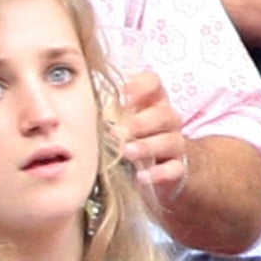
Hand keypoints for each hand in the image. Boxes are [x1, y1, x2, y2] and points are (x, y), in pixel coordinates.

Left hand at [118, 70, 188, 204]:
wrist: (150, 175)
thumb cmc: (129, 142)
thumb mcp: (118, 124)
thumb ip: (108, 114)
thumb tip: (83, 108)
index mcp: (152, 101)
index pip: (153, 83)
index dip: (139, 87)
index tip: (123, 99)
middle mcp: (167, 120)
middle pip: (163, 114)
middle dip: (139, 123)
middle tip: (117, 132)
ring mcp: (174, 144)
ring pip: (170, 141)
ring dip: (147, 146)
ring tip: (127, 152)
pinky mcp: (178, 169)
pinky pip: (174, 169)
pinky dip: (159, 173)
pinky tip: (142, 176)